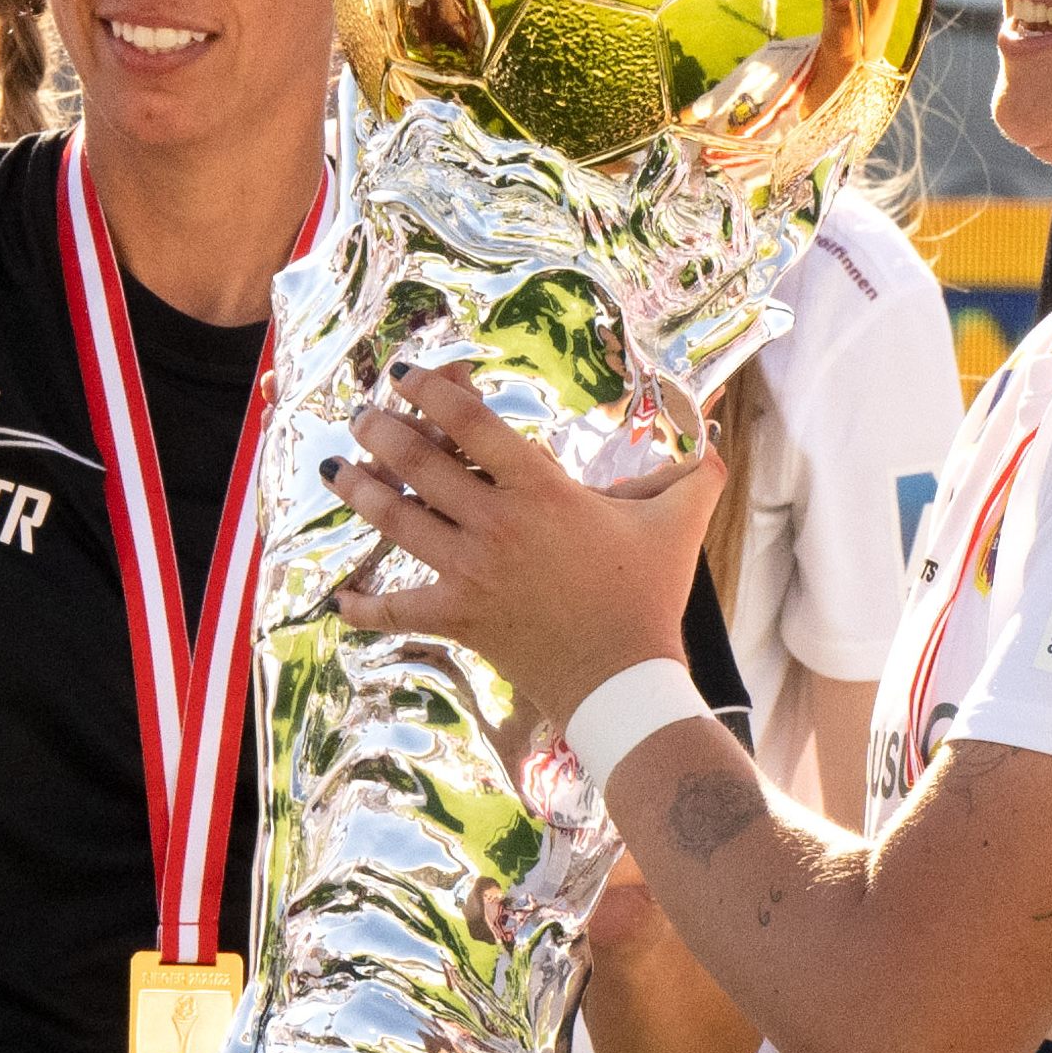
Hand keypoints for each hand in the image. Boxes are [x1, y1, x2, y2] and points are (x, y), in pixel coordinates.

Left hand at [326, 363, 719, 725]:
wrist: (624, 677)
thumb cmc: (647, 596)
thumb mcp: (678, 523)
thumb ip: (694, 473)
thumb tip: (715, 436)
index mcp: (540, 490)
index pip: (470, 423)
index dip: (430, 390)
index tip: (405, 375)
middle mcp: (495, 523)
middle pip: (418, 464)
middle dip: (381, 432)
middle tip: (361, 416)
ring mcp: (470, 572)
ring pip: (397, 522)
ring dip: (360, 493)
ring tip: (336, 470)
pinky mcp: (459, 618)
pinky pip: (397, 610)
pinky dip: (363, 608)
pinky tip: (340, 599)